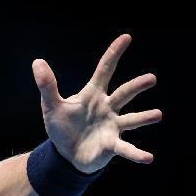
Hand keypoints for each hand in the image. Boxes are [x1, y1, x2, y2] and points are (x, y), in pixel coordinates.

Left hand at [32, 34, 161, 173]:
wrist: (65, 154)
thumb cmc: (62, 127)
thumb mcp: (51, 106)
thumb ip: (47, 85)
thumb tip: (37, 62)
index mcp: (93, 95)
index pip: (105, 70)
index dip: (114, 54)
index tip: (126, 37)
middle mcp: (107, 108)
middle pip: (124, 94)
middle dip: (137, 86)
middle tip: (151, 78)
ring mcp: (112, 126)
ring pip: (131, 120)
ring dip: (144, 118)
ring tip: (157, 115)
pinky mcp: (112, 145)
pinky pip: (126, 148)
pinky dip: (136, 153)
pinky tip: (148, 158)